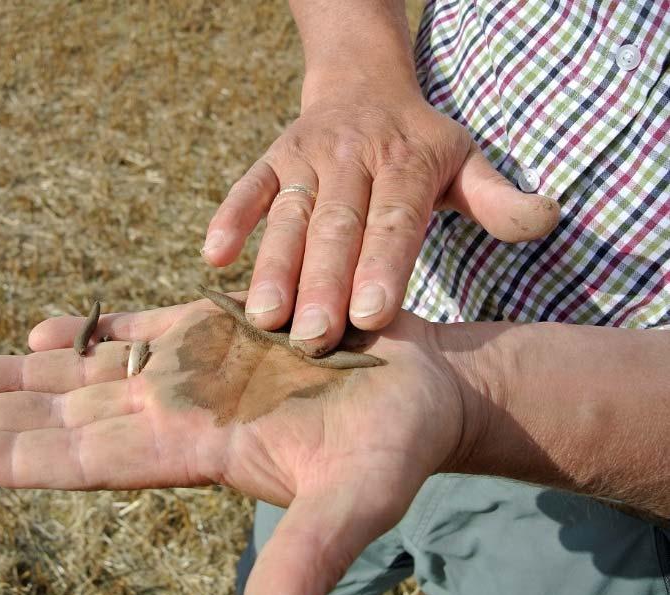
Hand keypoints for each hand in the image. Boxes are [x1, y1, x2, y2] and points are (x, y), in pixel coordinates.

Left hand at [0, 296, 470, 594]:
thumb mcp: (354, 500)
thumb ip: (307, 557)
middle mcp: (183, 413)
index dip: (27, 458)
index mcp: (199, 451)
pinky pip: (137, 331)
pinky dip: (91, 330)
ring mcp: (196, 369)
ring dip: (32, 374)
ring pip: (95, 373)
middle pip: (76, 417)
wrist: (424, 388)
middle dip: (6, 416)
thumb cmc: (394, 444)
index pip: (94, 461)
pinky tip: (47, 331)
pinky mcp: (216, 328)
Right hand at [202, 86, 558, 354]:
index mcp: (406, 164)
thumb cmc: (420, 146)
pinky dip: (230, 218)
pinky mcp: (273, 158)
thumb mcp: (466, 162)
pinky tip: (213, 258)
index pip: (393, 221)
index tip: (370, 316)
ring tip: (261, 319)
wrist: (365, 88)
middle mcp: (353, 158)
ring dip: (273, 266)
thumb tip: (547, 218)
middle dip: (323, 284)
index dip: (382, 266)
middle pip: (336, 227)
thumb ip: (499, 198)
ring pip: (289, 216)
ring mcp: (307, 158)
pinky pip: (247, 187)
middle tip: (311, 340)